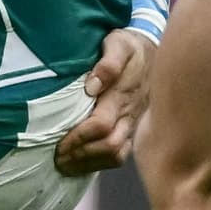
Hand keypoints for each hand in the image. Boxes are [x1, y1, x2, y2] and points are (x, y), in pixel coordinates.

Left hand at [55, 28, 152, 175]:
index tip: (59, 143)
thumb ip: (108, 63)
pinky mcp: (132, 128)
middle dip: (81, 156)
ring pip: (116, 155)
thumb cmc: (129, 47)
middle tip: (57, 159)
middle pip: (109, 147)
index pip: (100, 126)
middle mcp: (129, 114)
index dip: (79, 138)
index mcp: (122, 95)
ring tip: (66, 165)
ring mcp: (133, 123)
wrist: (153, 51)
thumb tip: (92, 86)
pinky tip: (83, 162)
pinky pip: (121, 154)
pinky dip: (100, 163)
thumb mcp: (118, 44)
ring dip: (90, 163)